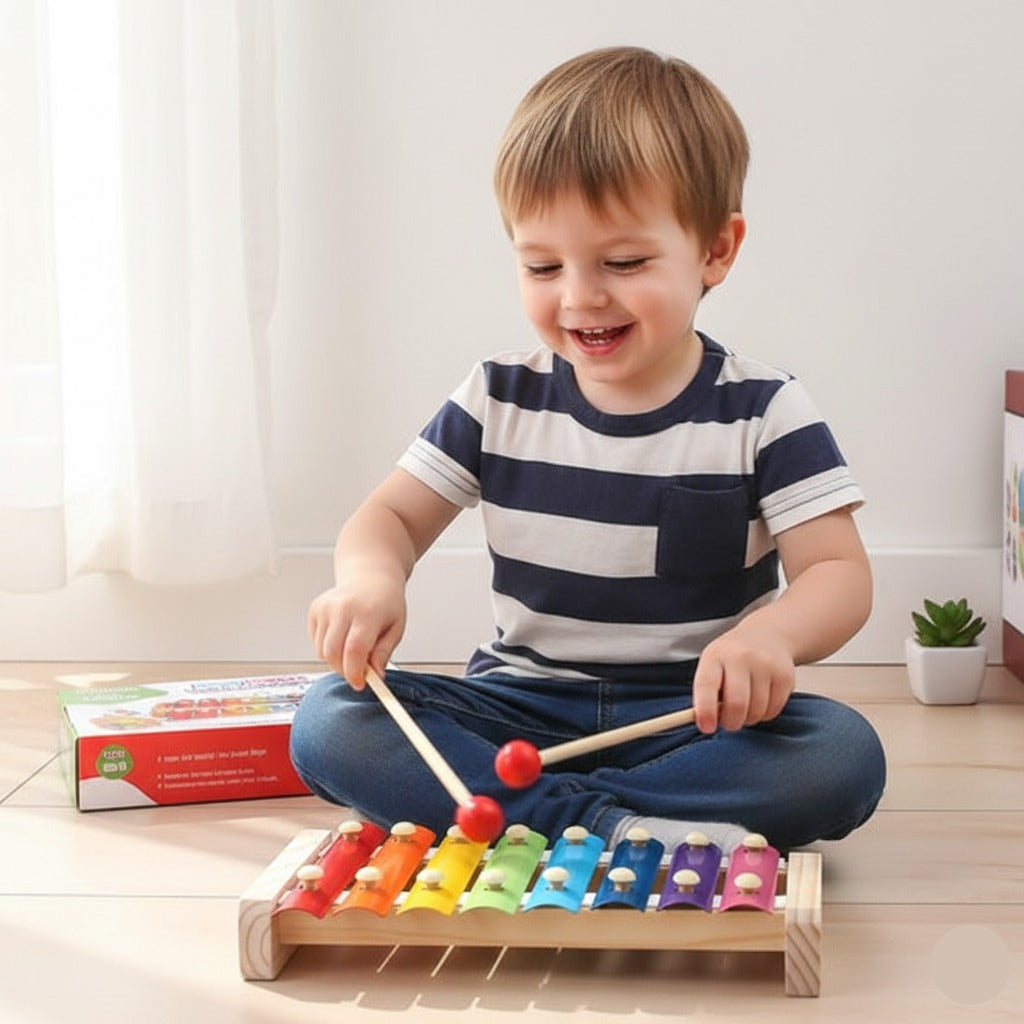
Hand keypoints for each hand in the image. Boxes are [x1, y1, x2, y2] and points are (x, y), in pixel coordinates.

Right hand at [307, 567, 406, 687]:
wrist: (370, 578)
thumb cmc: (386, 602)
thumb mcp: (396, 628)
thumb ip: (384, 652)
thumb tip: (376, 675)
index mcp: (367, 612)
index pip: (354, 650)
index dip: (355, 673)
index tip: (360, 684)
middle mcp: (343, 607)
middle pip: (333, 653)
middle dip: (344, 670)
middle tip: (358, 672)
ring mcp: (326, 607)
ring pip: (322, 651)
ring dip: (336, 660)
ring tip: (353, 649)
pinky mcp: (315, 610)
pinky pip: (316, 642)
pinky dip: (328, 648)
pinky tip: (342, 636)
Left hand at [691, 620, 795, 733]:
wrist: (766, 637)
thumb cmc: (732, 657)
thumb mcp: (711, 665)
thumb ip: (706, 693)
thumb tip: (706, 723)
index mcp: (715, 656)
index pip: (707, 685)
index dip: (706, 711)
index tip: (706, 728)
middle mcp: (741, 657)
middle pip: (737, 704)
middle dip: (731, 722)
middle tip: (728, 722)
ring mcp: (766, 665)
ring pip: (757, 711)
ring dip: (748, 719)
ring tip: (745, 707)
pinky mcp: (785, 676)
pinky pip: (773, 710)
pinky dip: (764, 714)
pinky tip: (760, 701)